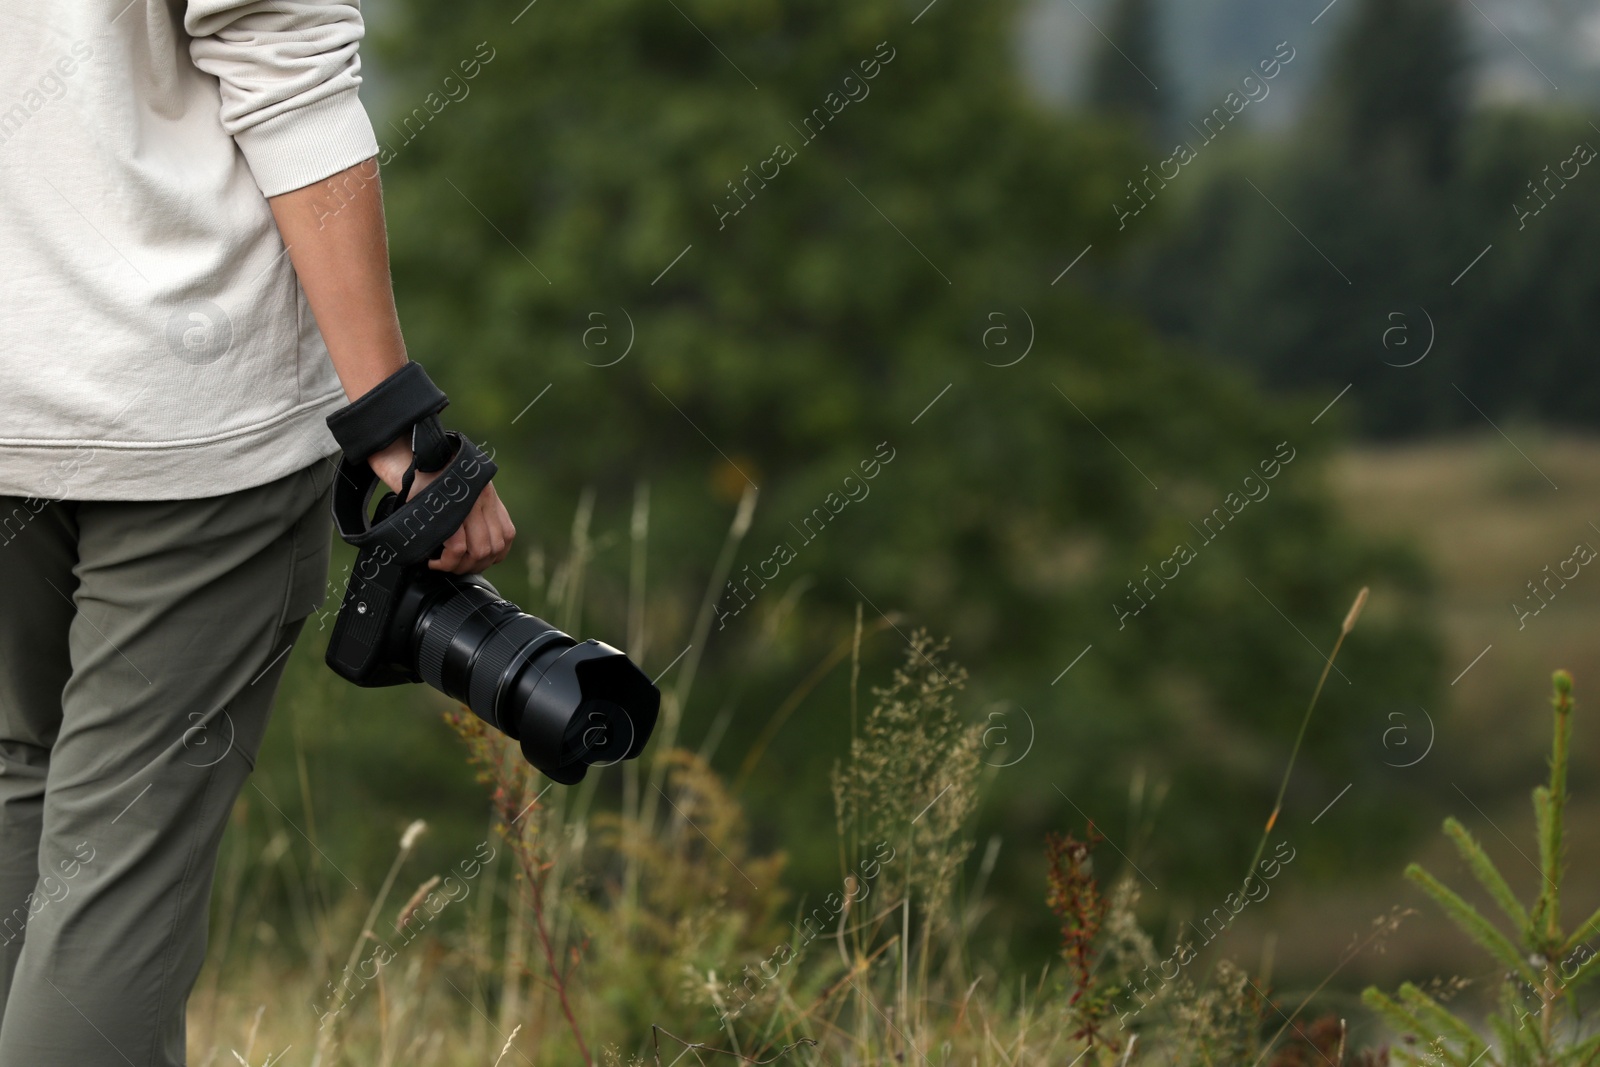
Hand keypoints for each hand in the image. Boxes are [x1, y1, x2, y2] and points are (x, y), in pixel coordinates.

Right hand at [368, 437, 515, 574]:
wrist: (416, 458)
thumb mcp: (460, 490)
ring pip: (479, 551)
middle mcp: (485, 500)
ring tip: (443, 564)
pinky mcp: (451, 512)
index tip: (475, 562)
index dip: (494, 556)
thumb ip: (475, 513)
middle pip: (492, 548)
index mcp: (489, 497)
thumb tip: (478, 551)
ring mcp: (470, 505)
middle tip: (454, 567)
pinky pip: (459, 548)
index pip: (507, 536)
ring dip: (460, 566)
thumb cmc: (431, 478)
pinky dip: (448, 561)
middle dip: (474, 566)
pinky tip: (435, 560)